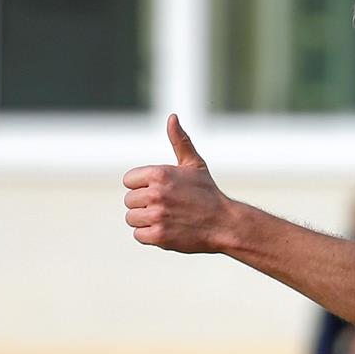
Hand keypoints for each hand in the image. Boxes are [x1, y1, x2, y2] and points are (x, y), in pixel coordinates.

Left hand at [123, 114, 228, 252]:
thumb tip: (172, 117)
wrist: (225, 224)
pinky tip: (168, 230)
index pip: (129, 180)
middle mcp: (156, 193)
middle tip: (168, 208)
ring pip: (132, 218)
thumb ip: (179, 141)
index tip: (161, 192)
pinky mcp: (159, 236)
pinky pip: (139, 235)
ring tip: (167, 219)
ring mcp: (157, 215)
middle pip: (129, 201)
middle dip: (145, 205)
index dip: (143, 187)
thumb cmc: (208, 193)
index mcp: (159, 173)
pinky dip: (151, 236)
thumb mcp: (194, 165)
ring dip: (146, 221)